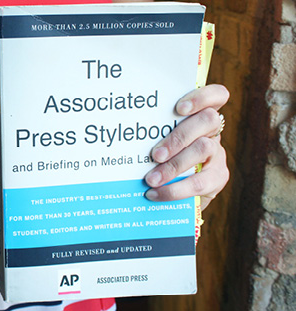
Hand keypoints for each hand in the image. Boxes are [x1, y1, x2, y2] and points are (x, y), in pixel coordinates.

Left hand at [144, 84, 229, 210]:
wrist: (174, 194)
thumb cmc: (158, 159)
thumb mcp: (156, 142)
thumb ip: (150, 133)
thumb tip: (122, 133)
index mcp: (198, 116)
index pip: (216, 96)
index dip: (202, 97)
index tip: (179, 108)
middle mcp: (211, 132)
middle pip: (208, 121)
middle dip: (179, 137)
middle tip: (155, 155)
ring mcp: (218, 154)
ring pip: (203, 149)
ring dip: (174, 165)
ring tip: (151, 179)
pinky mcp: (218, 178)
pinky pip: (199, 182)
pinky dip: (174, 189)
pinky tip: (155, 193)